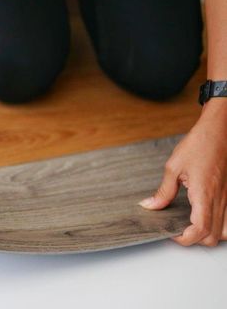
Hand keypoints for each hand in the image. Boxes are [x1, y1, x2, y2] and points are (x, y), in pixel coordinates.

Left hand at [139, 98, 226, 245]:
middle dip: (194, 239)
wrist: (219, 130)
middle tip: (178, 229)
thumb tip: (150, 205)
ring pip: (224, 231)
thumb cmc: (199, 144)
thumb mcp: (173, 167)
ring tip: (192, 226)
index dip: (184, 238)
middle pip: (212, 236)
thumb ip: (164, 191)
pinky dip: (219, 225)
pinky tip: (205, 218)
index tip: (171, 233)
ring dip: (208, 234)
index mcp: (204, 194)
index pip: (199, 229)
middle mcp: (219, 199)